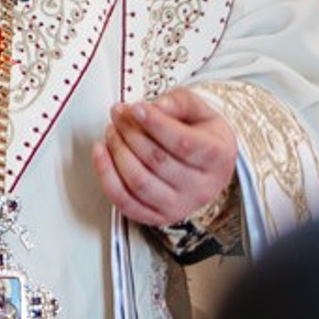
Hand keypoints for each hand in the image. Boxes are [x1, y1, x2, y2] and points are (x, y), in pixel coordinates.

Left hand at [94, 87, 237, 228]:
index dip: (155, 124)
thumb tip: (156, 106)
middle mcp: (201, 187)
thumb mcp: (200, 111)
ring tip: (112, 130)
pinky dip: (106, 176)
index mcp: (216, 158)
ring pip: (139, 182)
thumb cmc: (203, 136)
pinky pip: (124, 201)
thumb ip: (179, 102)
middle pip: (157, 161)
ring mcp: (179, 206)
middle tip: (118, 114)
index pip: (183, 143)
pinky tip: (101, 153)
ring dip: (117, 152)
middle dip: (130, 132)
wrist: (208, 166)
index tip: (136, 108)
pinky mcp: (157, 217)